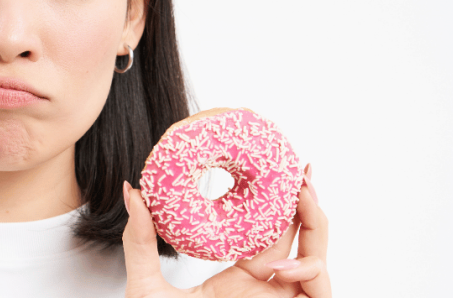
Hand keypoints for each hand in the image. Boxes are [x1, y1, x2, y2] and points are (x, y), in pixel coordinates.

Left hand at [122, 164, 328, 297]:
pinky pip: (320, 295)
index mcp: (241, 277)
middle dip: (309, 204)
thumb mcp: (146, 285)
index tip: (283, 167)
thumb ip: (140, 240)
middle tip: (301, 172)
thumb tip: (132, 190)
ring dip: (317, 228)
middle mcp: (268, 290)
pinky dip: (308, 273)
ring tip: (300, 199)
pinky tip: (280, 267)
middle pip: (304, 240)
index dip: (282, 201)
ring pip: (318, 262)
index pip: (272, 232)